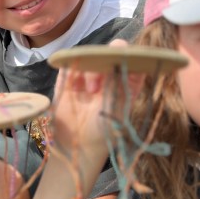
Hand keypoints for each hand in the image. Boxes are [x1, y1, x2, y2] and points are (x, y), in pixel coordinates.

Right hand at [50, 40, 141, 156]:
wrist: (79, 145)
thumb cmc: (104, 131)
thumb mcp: (118, 109)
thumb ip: (121, 85)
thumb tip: (125, 61)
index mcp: (126, 82)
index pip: (131, 59)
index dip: (129, 54)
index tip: (125, 57)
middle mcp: (108, 76)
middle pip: (109, 53)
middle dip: (106, 60)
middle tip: (103, 80)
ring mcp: (87, 77)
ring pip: (89, 56)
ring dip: (90, 69)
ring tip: (89, 90)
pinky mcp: (68, 79)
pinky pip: (69, 64)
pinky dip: (72, 67)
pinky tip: (74, 86)